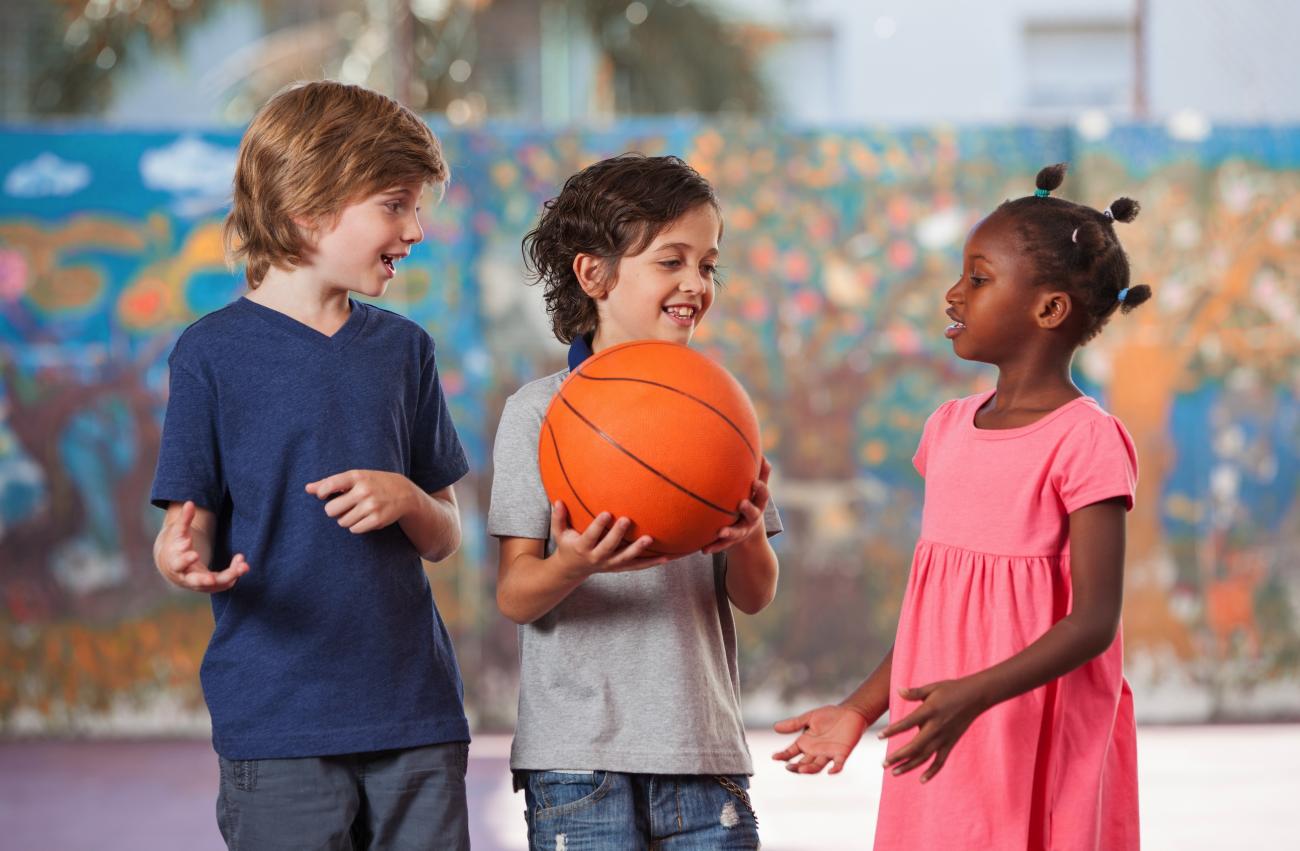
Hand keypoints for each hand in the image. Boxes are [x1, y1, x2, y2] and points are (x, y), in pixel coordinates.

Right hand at [156, 500, 248, 591]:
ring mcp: (197, 583)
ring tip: (243, 567)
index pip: (178, 563)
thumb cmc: (176, 545)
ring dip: (229, 577)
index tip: (194, 554)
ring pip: (213, 584)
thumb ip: (185, 519)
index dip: (185, 559)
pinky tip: (243, 566)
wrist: (172, 564)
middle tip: (213, 578)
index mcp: (175, 563)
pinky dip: (232, 577)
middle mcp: (185, 576)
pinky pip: (221, 584)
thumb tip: (190, 503)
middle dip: (205, 579)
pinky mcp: (208, 585)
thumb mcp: (178, 532)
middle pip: (195, 580)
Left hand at [306, 470, 414, 533]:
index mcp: (356, 476)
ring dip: (347, 519)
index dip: (322, 493)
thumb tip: (307, 488)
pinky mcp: (377, 520)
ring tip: (357, 512)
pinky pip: (354, 529)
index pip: (329, 485)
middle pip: (331, 510)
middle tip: (344, 506)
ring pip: (342, 522)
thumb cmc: (373, 484)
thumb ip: (330, 483)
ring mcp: (371, 506)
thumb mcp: (355, 478)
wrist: (404, 493)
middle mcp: (364, 491)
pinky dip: (356, 526)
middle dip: (335, 511)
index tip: (325, 496)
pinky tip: (365, 518)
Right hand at [550, 500, 669, 578]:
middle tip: (627, 520)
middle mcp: (597, 558)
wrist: (572, 570)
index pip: (591, 536)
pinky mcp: (620, 567)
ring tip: (649, 539)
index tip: (607, 513)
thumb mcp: (559, 533)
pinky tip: (667, 557)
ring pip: (626, 559)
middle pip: (609, 547)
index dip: (598, 526)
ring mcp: (610, 564)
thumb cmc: (567, 545)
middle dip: (618, 534)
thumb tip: (557, 500)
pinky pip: (638, 566)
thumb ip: (558, 517)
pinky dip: (652, 562)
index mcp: (582, 548)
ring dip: (638, 550)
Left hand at [702, 458, 771, 554]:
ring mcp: (742, 531)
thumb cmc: (750, 503)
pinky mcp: (731, 542)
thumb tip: (764, 454)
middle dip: (749, 509)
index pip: (763, 496)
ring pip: (737, 533)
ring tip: (722, 531)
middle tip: (742, 504)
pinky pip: (722, 545)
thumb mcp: (757, 492)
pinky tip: (704, 549)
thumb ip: (761, 475)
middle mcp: (752, 519)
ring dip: (730, 533)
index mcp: (759, 504)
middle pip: (753, 514)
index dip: (761, 489)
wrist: (749, 533)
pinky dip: (714, 547)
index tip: (755, 482)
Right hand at [771, 704, 870, 773]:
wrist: (849, 712)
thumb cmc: (829, 715)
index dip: (783, 756)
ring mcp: (828, 754)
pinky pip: (838, 764)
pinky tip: (831, 772)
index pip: (791, 752)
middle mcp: (815, 751)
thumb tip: (775, 727)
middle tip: (789, 767)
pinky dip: (835, 769)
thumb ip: (794, 724)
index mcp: (806, 743)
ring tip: (802, 769)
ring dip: (809, 769)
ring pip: (817, 766)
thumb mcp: (809, 718)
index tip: (775, 757)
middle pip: (803, 763)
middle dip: (795, 767)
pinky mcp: (842, 753)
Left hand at [878, 678, 988, 782]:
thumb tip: (898, 690)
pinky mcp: (951, 743)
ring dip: (909, 766)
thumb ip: (914, 692)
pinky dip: (932, 771)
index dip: (893, 731)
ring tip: (894, 772)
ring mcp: (944, 738)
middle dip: (898, 756)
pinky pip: (941, 760)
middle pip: (915, 746)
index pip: (907, 724)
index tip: (878, 736)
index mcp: (929, 711)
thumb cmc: (951, 689)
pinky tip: (922, 780)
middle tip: (883, 764)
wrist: (976, 697)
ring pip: (925, 756)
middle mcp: (936, 727)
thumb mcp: (932, 688)